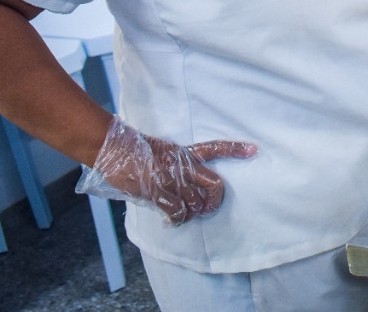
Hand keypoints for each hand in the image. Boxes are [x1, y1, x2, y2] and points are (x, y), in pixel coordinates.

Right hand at [76, 116, 257, 225]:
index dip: (236, 149)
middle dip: (213, 203)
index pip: (215, 148)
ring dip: (190, 213)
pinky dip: (175, 219)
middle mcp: (183, 165)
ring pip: (195, 204)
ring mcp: (171, 178)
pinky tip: (169, 219)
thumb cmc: (135, 151)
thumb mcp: (162, 150)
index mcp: (185, 152)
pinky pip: (176, 212)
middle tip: (205, 208)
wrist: (114, 149)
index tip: (254, 149)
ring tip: (181, 213)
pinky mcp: (157, 191)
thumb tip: (186, 182)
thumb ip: (177, 164)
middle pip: (214, 186)